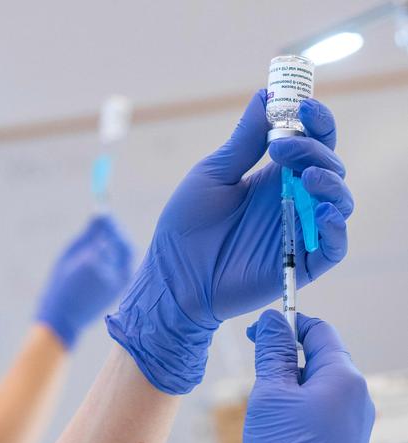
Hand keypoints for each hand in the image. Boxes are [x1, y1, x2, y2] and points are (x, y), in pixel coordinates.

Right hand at [37, 215, 132, 348]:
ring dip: (118, 246)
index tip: (104, 213)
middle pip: (125, 245)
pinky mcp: (120, 291)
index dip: (110, 222)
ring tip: (101, 243)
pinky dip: (117, 259)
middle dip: (118, 233)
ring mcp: (118, 284)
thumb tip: (100, 213)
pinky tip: (103, 260)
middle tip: (108, 225)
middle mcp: (110, 273)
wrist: (63, 320)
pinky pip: (124, 268)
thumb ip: (87, 235)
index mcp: (94, 260)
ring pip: (126, 257)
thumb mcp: (68, 256)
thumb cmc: (61, 284)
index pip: (111, 233)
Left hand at [107, 90, 352, 393]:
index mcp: (272, 175)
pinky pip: (334, 246)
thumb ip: (244, 141)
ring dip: (330, 183)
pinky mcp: (301, 263)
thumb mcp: (214, 175)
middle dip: (314, 149)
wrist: (175, 275)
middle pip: (328, 166)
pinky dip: (336, 228)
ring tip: (306, 178)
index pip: (310, 142)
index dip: (315, 121)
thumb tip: (267, 94)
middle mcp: (292, 199)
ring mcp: (299, 230)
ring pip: (339, 201)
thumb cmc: (186, 224)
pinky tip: (323, 212)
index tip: (304, 105)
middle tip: (281, 148)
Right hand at [243, 310, 374, 442]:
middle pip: (317, 355)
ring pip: (315, 381)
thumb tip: (271, 320)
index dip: (287, 323)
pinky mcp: (343, 435)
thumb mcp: (271, 393)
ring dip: (287, 382)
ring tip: (266, 405)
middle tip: (257, 369)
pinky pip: (319, 403)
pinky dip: (296, 401)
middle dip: (284, 357)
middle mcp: (354, 393)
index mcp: (343, 376)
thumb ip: (272, 352)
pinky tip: (278, 421)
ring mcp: (352, 417)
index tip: (258, 330)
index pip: (318, 330)